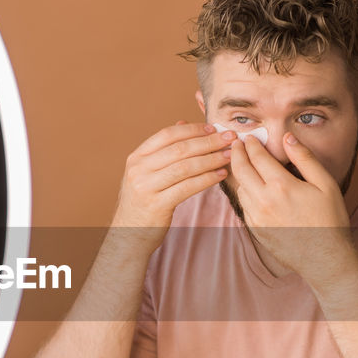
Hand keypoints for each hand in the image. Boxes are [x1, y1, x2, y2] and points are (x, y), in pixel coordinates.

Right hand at [112, 121, 232, 248]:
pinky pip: (188, 187)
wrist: (128, 234)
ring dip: (211, 159)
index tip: (213, 128)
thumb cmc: (143, 201)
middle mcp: (138, 169)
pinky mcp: (157, 205)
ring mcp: (146, 187)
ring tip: (228, 156)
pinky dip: (207, 179)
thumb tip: (182, 123)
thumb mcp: (146, 173)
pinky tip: (220, 175)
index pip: (167, 135)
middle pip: (179, 149)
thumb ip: (163, 150)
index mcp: (136, 157)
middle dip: (208, 142)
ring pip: (185, 167)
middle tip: (229, 138)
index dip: (192, 130)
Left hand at [228, 133, 353, 279]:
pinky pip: (244, 205)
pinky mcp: (255, 230)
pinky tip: (250, 187)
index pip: (257, 157)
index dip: (251, 144)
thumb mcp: (325, 184)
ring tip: (241, 163)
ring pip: (239, 188)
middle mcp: (263, 200)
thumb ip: (305, 158)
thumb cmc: (330, 219)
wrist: (325, 258)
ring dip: (238, 173)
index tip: (249, 137)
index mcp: (281, 185)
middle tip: (236, 144)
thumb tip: (288, 137)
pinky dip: (244, 192)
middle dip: (236, 154)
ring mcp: (257, 217)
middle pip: (240, 170)